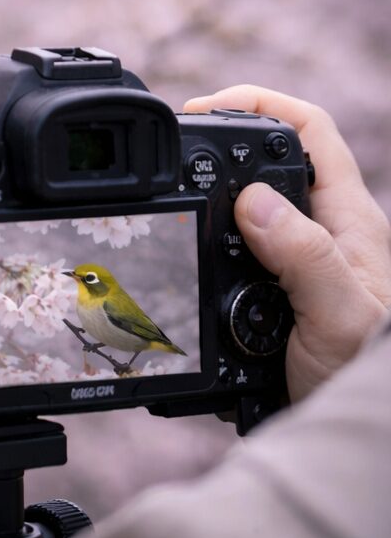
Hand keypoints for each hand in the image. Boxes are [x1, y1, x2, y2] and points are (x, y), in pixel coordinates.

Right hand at [186, 86, 390, 398]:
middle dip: (220, 144)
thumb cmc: (365, 376)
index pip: (309, 131)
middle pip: (272, 159)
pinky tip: (181, 254)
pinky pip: (234, 249)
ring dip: (208, 195)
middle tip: (173, 152)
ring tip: (168, 196)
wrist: (369, 433)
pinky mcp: (277, 292)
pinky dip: (203, 241)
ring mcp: (300, 261)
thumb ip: (303, 255)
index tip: (203, 110)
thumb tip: (253, 199)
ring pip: (248, 206)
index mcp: (348, 221)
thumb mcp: (338, 315)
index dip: (258, 104)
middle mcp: (325, 233)